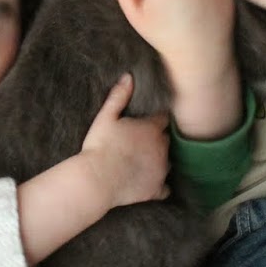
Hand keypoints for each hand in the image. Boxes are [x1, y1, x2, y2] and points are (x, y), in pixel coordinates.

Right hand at [80, 74, 169, 208]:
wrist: (97, 180)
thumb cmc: (100, 146)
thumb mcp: (105, 117)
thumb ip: (118, 97)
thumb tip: (128, 77)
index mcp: (151, 129)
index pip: (163, 119)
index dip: (156, 120)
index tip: (149, 122)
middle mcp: (162, 148)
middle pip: (166, 140)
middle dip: (158, 140)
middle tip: (143, 142)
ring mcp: (161, 170)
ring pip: (167, 162)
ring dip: (159, 160)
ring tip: (145, 162)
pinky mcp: (156, 189)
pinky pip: (165, 188)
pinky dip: (159, 185)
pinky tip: (150, 183)